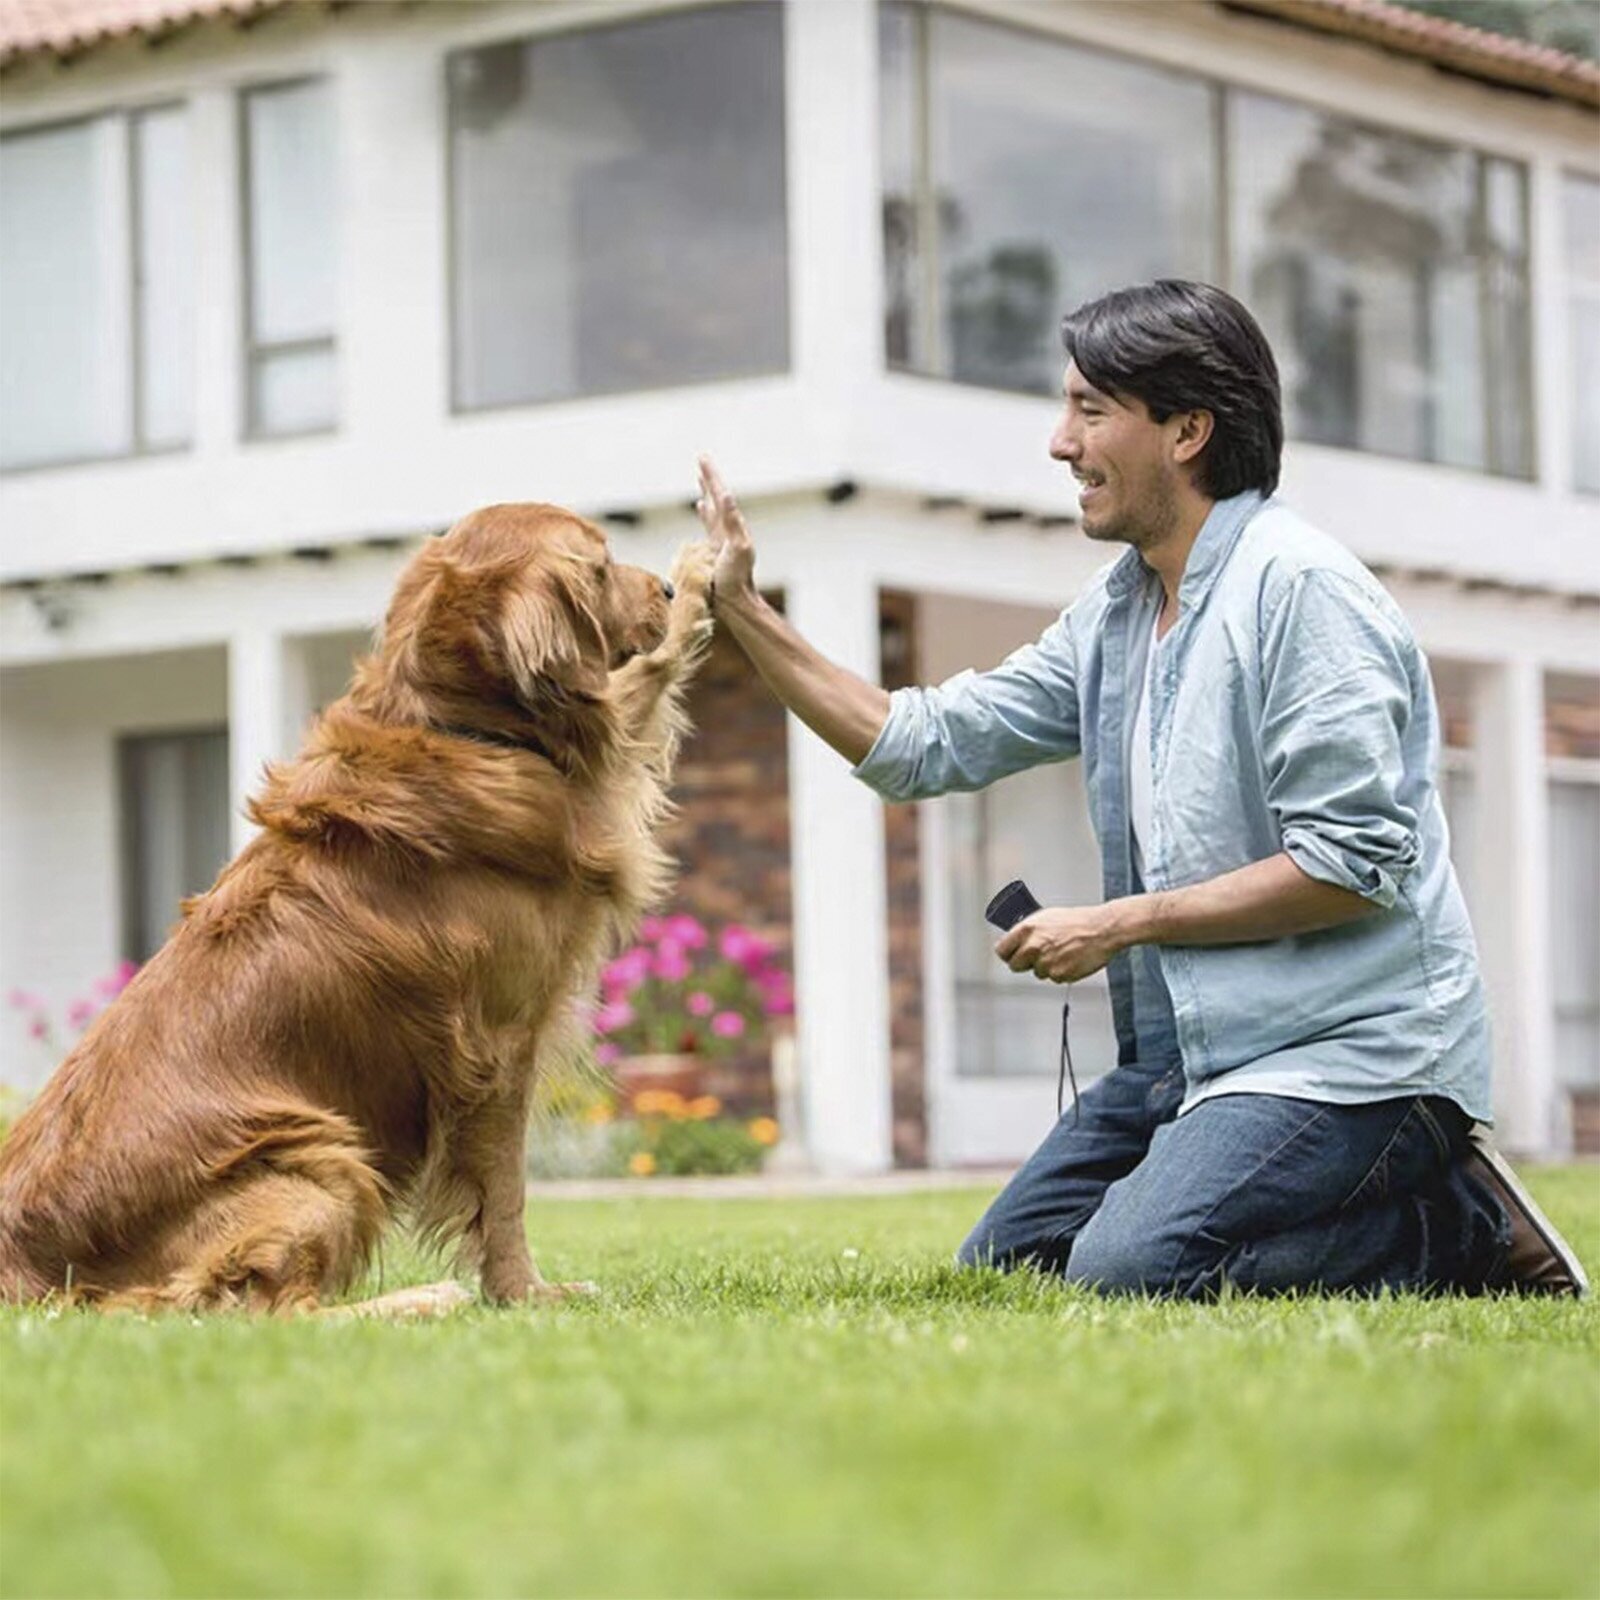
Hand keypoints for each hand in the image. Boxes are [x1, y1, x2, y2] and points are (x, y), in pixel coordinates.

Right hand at [695, 455, 756, 612]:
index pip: (720, 495)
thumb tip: (726, 495)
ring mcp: (721, 538)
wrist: (736, 601)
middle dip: (709, 479)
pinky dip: (705, 512)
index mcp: (732, 526)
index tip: (702, 459)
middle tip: (701, 460)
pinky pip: (708, 524)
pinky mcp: (714, 548)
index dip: (711, 477)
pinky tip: (701, 507)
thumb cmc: (737, 577)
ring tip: (701, 479)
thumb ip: (732, 522)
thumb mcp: (737, 547)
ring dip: (707, 492)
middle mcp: (727, 528)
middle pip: (717, 497)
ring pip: (713, 508)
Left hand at [995, 905, 1126, 983]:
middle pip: (1015, 965)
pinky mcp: (1059, 974)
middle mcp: (1033, 946)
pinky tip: (1070, 959)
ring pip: (1037, 972)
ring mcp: (1045, 962)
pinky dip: (1061, 972)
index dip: (1007, 953)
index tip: (1011, 954)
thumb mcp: (1046, 918)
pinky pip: (1054, 978)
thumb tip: (1018, 940)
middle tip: (1037, 957)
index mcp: (1027, 929)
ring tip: (1061, 953)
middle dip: (1024, 963)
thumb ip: (1029, 931)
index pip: (1002, 950)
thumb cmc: (1078, 921)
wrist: (1101, 930)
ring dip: (1046, 967)